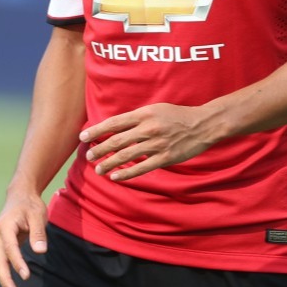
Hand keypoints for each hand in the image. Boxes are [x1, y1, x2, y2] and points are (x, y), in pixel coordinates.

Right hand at [0, 189, 47, 286]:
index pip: (10, 248)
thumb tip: (40, 252)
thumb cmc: (30, 204)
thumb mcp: (37, 214)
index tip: (26, 276)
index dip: (17, 263)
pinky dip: (5, 271)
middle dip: (5, 278)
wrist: (20, 194)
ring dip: (4, 278)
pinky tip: (11, 283)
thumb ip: (38, 233)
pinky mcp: (0, 243)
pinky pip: (1, 260)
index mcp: (5, 225)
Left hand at [80, 103, 216, 181]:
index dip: (97, 130)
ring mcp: (156, 144)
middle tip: (88, 156)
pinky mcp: (165, 157)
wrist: (202, 125)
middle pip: (117, 140)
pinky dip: (127, 173)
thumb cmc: (177, 115)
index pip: (115, 122)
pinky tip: (116, 177)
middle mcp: (148, 128)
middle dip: (100, 149)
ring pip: (126, 155)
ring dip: (110, 163)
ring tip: (98, 169)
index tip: (83, 137)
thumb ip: (138, 118)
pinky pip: (141, 167)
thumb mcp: (156, 109)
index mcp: (145, 113)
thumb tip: (116, 127)